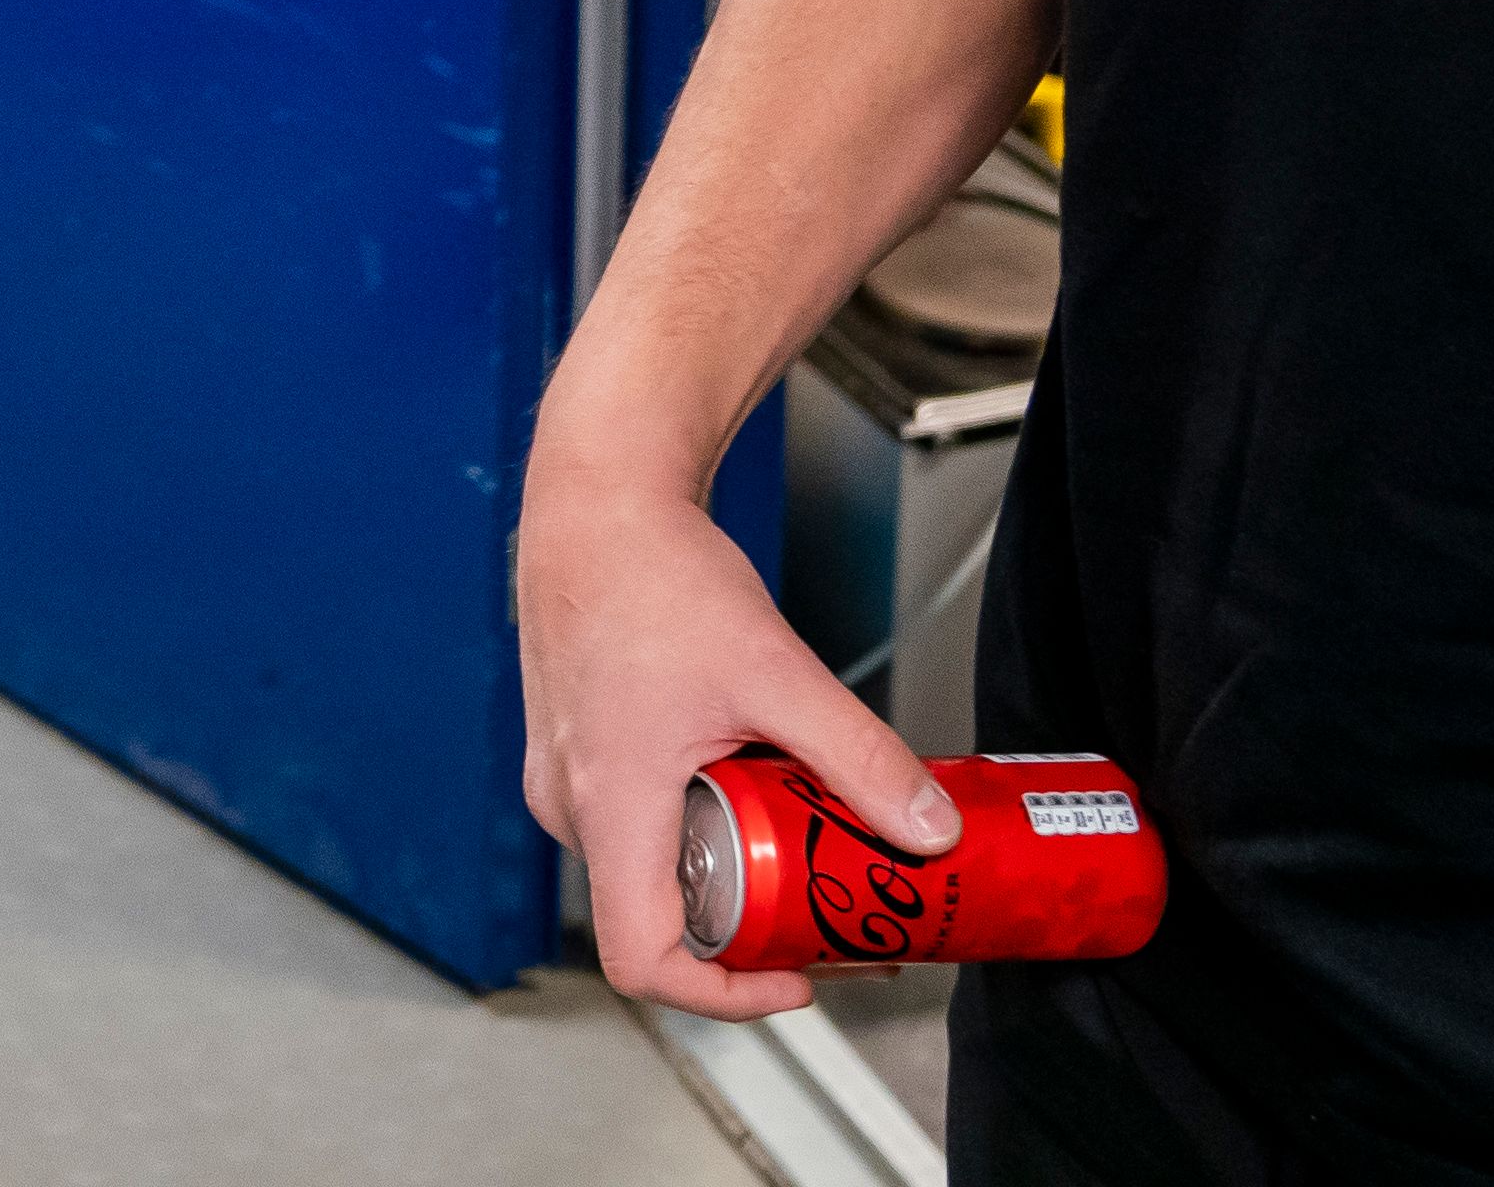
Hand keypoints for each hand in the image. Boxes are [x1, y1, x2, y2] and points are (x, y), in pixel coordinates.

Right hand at [519, 439, 957, 1011]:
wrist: (596, 499)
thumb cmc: (654, 573)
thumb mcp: (776, 672)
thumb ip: (857, 756)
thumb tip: (928, 830)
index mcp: (609, 802)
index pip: (643, 958)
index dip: (723, 994)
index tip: (793, 977)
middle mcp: (571, 804)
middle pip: (657, 915)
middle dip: (746, 927)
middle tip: (823, 906)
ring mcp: (564, 778)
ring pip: (646, 866)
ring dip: (721, 869)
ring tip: (792, 833)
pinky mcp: (573, 752)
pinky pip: (632, 821)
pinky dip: (693, 823)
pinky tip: (744, 779)